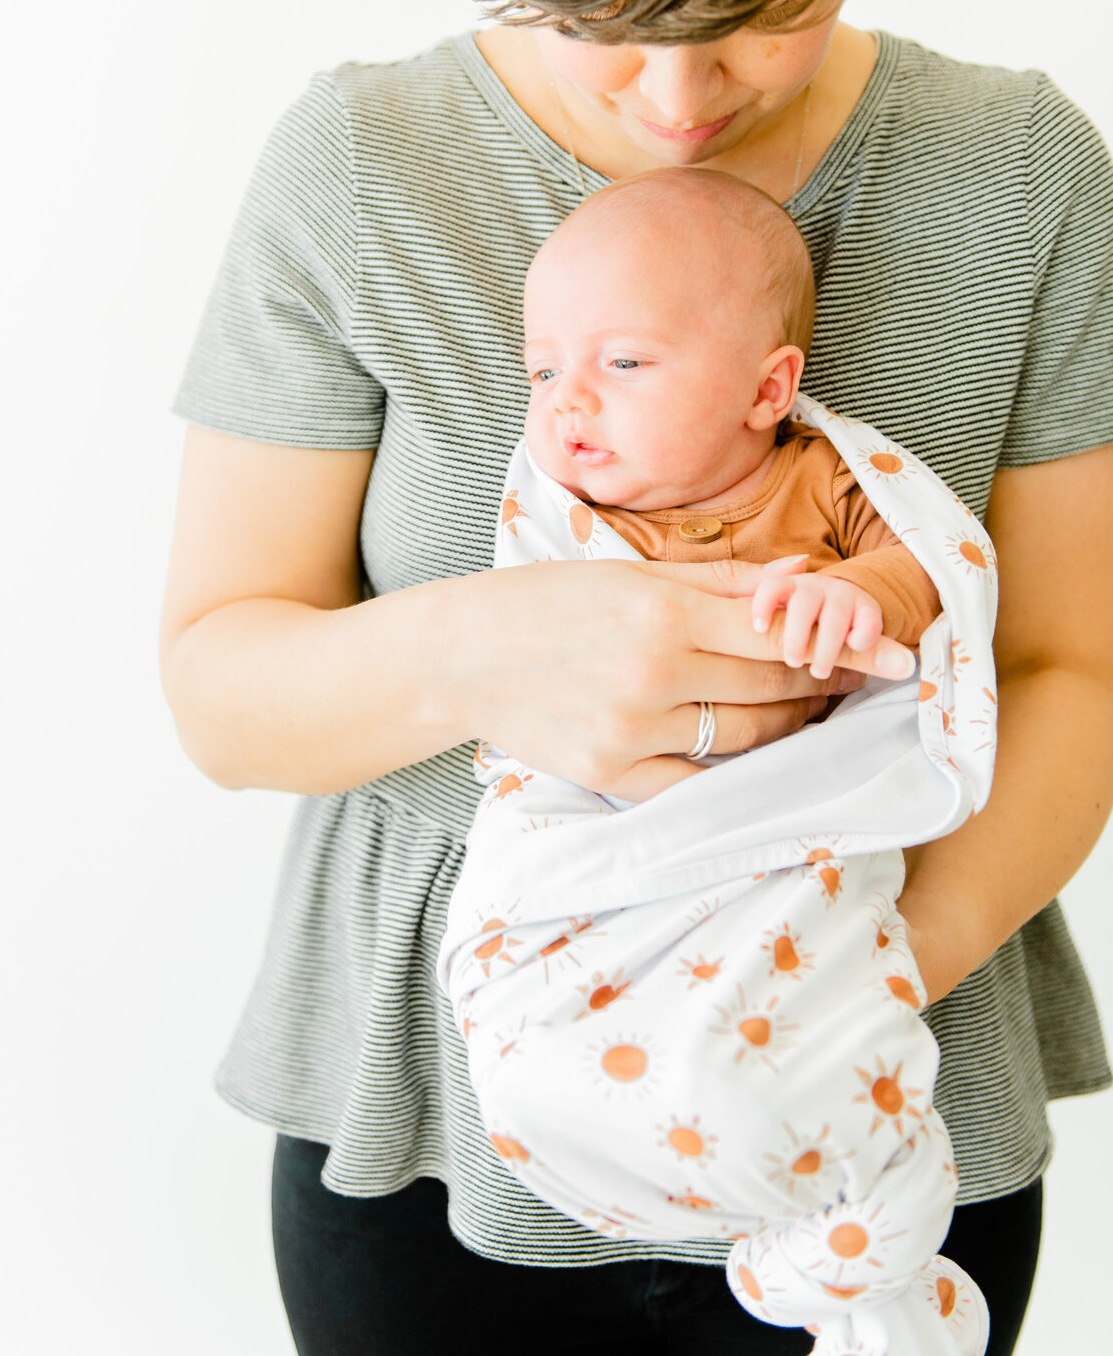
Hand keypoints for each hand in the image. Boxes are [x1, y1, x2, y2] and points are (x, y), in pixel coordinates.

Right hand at [461, 553, 915, 801]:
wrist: (460, 656)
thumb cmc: (547, 601)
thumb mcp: (631, 572)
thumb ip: (723, 582)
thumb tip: (804, 579)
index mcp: (662, 615)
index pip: (780, 637)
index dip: (846, 647)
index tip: (896, 658)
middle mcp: (653, 677)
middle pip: (772, 691)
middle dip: (819, 686)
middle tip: (845, 681)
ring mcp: (632, 734)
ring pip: (744, 741)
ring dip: (784, 726)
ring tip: (797, 709)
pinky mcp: (610, 775)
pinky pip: (696, 784)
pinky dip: (728, 770)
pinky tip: (743, 752)